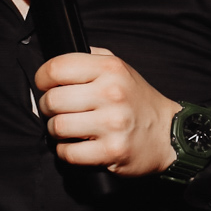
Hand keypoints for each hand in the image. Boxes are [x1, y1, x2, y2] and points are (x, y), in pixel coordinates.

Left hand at [34, 47, 178, 176]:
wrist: (168, 133)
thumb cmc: (137, 101)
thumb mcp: (120, 68)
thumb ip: (90, 58)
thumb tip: (56, 63)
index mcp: (111, 68)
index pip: (57, 68)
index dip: (42, 78)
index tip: (45, 85)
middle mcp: (112, 93)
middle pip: (52, 99)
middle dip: (47, 107)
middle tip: (56, 110)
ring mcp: (112, 124)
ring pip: (57, 127)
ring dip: (55, 131)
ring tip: (66, 128)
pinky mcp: (111, 151)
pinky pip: (69, 152)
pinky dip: (65, 151)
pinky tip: (75, 145)